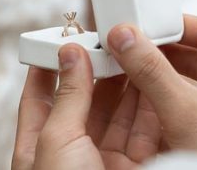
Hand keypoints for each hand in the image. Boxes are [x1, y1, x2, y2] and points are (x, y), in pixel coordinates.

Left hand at [12, 44, 161, 169]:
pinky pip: (146, 132)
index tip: (61, 39)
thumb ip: (68, 96)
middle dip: (100, 70)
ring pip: (120, 115)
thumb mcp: (58, 140)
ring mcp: (105, 163)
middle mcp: (73, 155)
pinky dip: (153, 107)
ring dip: (130, 84)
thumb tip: (70, 54)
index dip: (48, 67)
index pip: (39, 99)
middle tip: (113, 40)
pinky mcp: (138, 169)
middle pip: (86, 103)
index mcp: (39, 149)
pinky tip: (157, 82)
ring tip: (139, 52)